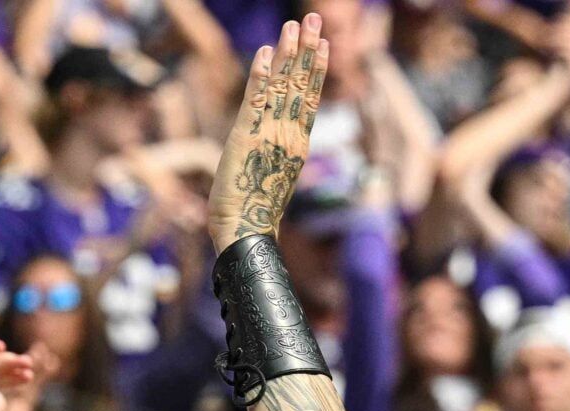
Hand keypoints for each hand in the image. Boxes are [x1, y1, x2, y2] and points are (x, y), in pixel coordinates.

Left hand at [208, 13, 328, 248]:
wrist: (246, 231)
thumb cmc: (255, 209)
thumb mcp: (272, 172)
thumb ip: (276, 150)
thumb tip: (279, 136)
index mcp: (297, 143)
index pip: (310, 98)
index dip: (316, 68)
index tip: (323, 43)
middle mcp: (288, 134)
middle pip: (301, 84)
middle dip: (307, 49)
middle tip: (313, 18)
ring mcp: (269, 133)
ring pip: (283, 86)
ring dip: (288, 53)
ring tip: (294, 26)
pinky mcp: (246, 135)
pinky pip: (256, 98)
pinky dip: (261, 74)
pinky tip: (265, 52)